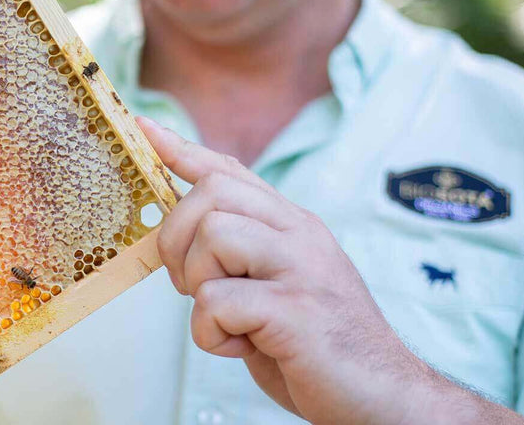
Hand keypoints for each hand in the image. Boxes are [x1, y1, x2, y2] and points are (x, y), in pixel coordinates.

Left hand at [137, 117, 523, 424]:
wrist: (381, 396)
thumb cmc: (317, 344)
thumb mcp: (276, 284)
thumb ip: (240, 254)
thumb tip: (179, 235)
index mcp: (291, 225)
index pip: (229, 170)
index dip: (180, 149)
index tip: (142, 128)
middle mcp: (298, 234)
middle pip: (211, 193)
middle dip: (178, 239)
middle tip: (189, 285)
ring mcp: (301, 267)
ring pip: (213, 236)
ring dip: (198, 286)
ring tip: (227, 319)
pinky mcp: (295, 309)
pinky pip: (216, 302)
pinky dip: (212, 334)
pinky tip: (241, 346)